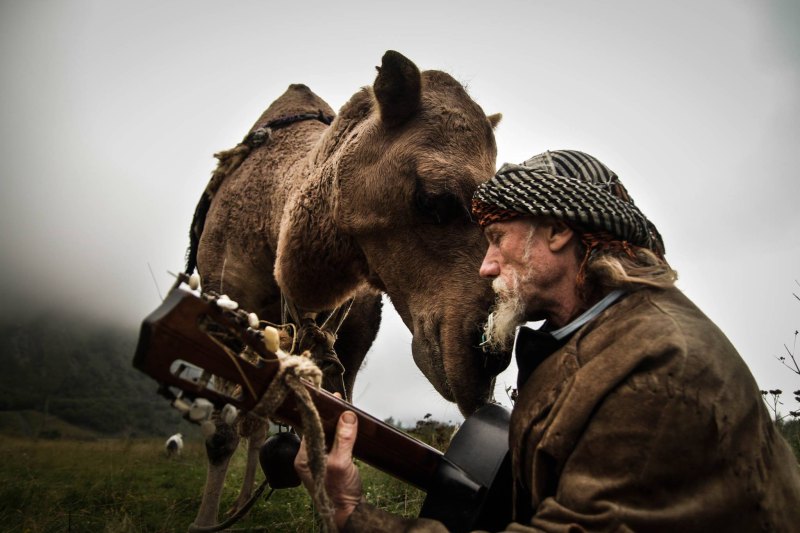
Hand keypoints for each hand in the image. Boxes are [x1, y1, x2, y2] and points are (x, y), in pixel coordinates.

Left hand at [295, 408, 363, 529]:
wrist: (348, 514)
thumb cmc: (339, 494)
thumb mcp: (341, 464)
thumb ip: (343, 439)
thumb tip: (347, 416)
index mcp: (303, 457)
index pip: (309, 426)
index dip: (320, 411)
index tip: (331, 398)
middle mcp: (308, 457)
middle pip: (318, 428)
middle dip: (329, 415)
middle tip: (339, 401)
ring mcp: (320, 460)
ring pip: (327, 434)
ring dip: (336, 423)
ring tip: (345, 411)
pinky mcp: (331, 463)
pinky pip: (334, 442)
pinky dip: (341, 433)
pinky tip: (348, 427)